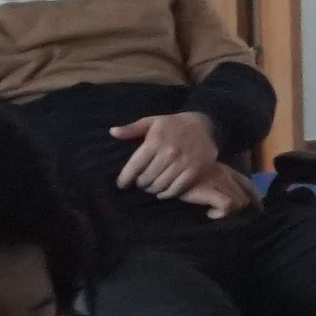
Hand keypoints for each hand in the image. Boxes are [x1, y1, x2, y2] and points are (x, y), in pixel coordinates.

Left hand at [109, 109, 251, 217]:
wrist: (203, 124)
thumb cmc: (172, 125)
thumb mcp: (151, 122)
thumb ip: (131, 129)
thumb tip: (113, 132)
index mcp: (155, 140)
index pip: (135, 165)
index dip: (125, 177)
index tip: (121, 184)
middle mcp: (169, 152)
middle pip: (147, 177)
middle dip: (140, 183)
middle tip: (140, 183)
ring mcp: (183, 162)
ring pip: (161, 185)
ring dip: (153, 189)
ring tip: (151, 187)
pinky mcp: (195, 170)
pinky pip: (177, 188)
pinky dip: (168, 193)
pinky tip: (163, 192)